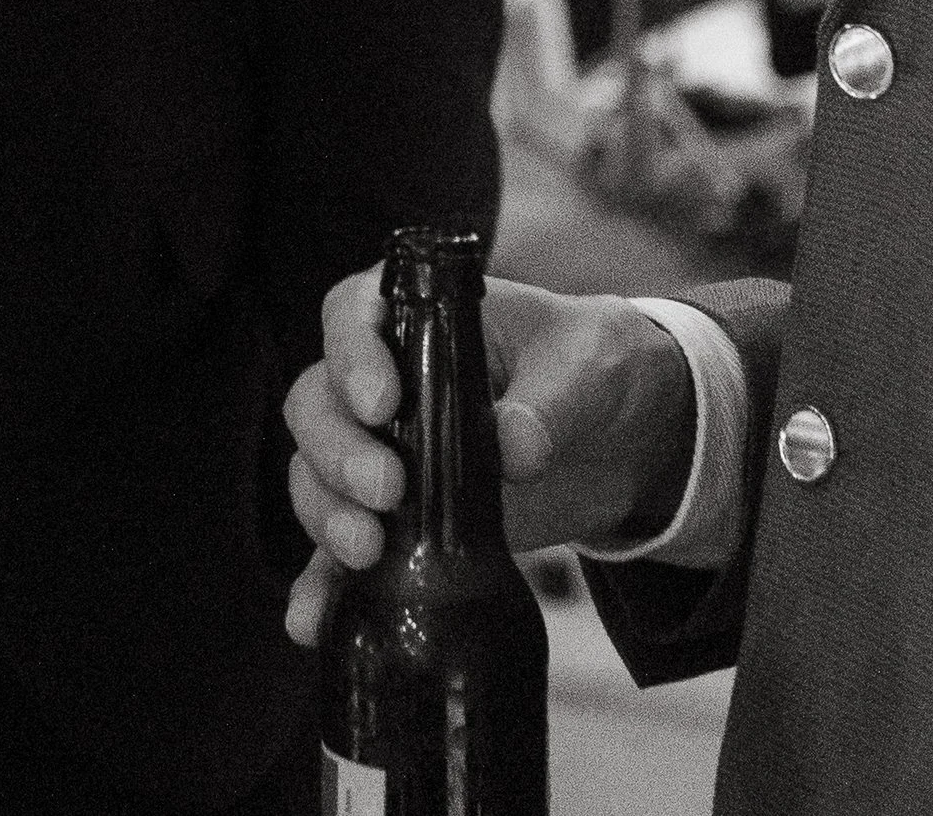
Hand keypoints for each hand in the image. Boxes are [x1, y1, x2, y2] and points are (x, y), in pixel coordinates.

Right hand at [283, 269, 695, 645]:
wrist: (618, 436)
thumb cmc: (592, 367)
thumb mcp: (589, 365)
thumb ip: (555, 399)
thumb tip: (517, 447)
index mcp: (422, 320)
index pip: (352, 313)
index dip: (351, 354)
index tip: (382, 403)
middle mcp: (386, 382)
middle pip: (317, 403)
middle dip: (338, 451)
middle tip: (389, 489)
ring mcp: (385, 455)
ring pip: (315, 474)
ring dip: (326, 514)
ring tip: (369, 550)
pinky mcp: (397, 523)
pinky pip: (337, 552)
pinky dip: (321, 584)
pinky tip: (315, 620)